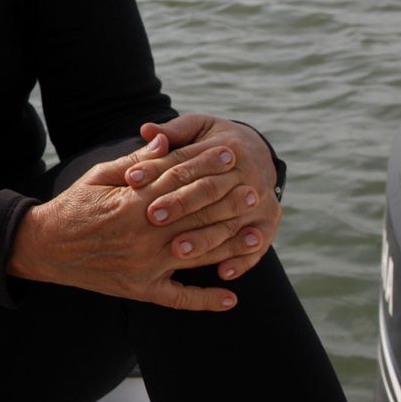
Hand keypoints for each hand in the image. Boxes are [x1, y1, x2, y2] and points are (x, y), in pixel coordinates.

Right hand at [7, 133, 259, 311]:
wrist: (45, 246)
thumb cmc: (74, 205)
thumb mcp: (100, 175)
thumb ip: (136, 161)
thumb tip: (164, 143)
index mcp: (133, 202)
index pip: (180, 180)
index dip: (207, 167)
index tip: (230, 156)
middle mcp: (144, 234)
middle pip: (197, 216)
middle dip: (228, 203)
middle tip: (255, 192)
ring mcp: (145, 265)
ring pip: (198, 255)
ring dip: (230, 246)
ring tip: (256, 235)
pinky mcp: (141, 289)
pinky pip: (180, 299)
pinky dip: (206, 300)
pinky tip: (231, 298)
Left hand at [125, 114, 283, 281]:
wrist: (258, 153)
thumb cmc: (213, 142)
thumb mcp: (197, 128)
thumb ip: (172, 132)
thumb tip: (147, 130)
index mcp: (226, 146)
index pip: (187, 160)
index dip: (157, 169)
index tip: (130, 179)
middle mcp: (248, 173)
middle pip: (209, 190)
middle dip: (181, 204)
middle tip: (152, 216)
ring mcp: (262, 199)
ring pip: (231, 221)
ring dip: (206, 238)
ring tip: (178, 250)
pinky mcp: (269, 221)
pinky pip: (258, 244)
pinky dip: (242, 260)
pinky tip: (221, 273)